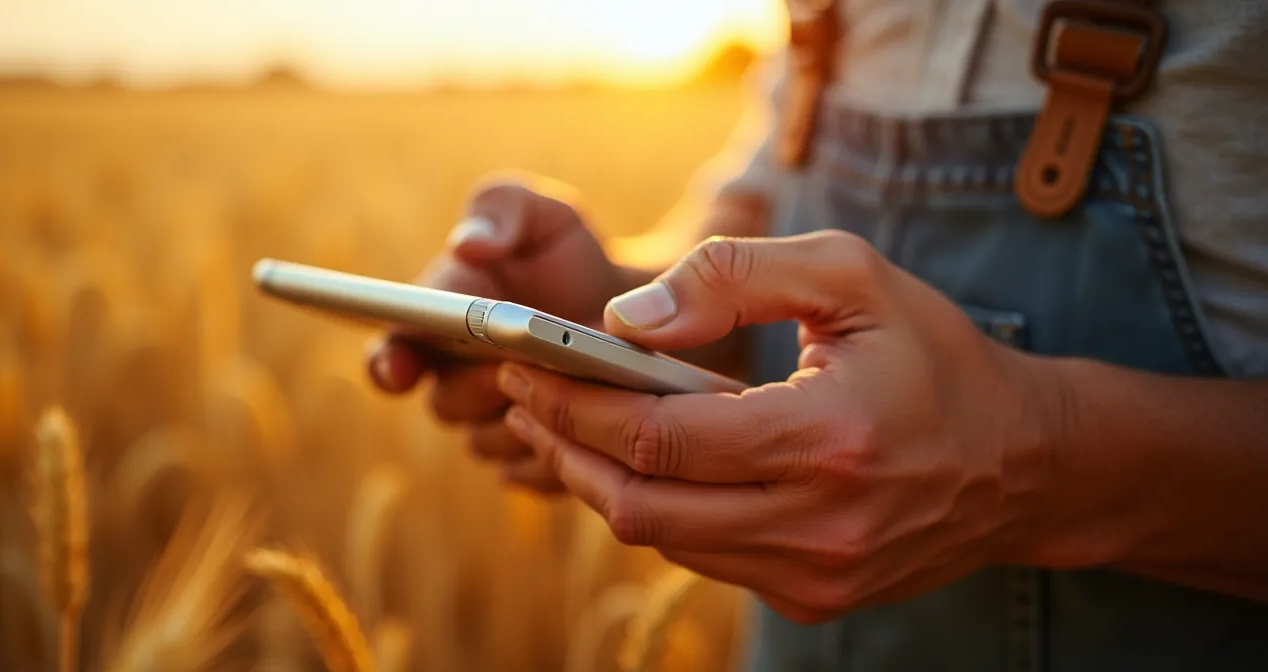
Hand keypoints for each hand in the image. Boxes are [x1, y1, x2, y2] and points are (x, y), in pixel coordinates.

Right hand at [367, 176, 626, 492]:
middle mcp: (454, 383)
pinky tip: (595, 417)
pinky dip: (562, 448)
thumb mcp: (537, 213)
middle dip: (480, 382)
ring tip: (574, 381)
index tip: (400, 366)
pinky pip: (534, 473)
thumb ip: (498, 212)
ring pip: (488, 444)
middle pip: (446, 405)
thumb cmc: (568, 252)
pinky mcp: (536, 461)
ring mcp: (493, 427)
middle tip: (520, 360)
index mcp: (435, 325)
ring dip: (525, 415)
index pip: (389, 355)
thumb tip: (468, 245)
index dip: (388, 365)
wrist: (633, 304)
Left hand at [496, 232, 1061, 621]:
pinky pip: (703, 556)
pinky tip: (639, 462)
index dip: (577, 402)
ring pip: (663, 539)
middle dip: (565, 446)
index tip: (526, 363)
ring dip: (600, 481)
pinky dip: (658, 508)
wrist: (1023, 463)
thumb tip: (623, 319)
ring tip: (566, 424)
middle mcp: (819, 525)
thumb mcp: (851, 276)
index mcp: (828, 438)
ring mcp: (814, 574)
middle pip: (641, 504)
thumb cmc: (935, 356)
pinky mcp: (812, 597)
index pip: (660, 437)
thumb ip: (734, 278)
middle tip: (524, 396)